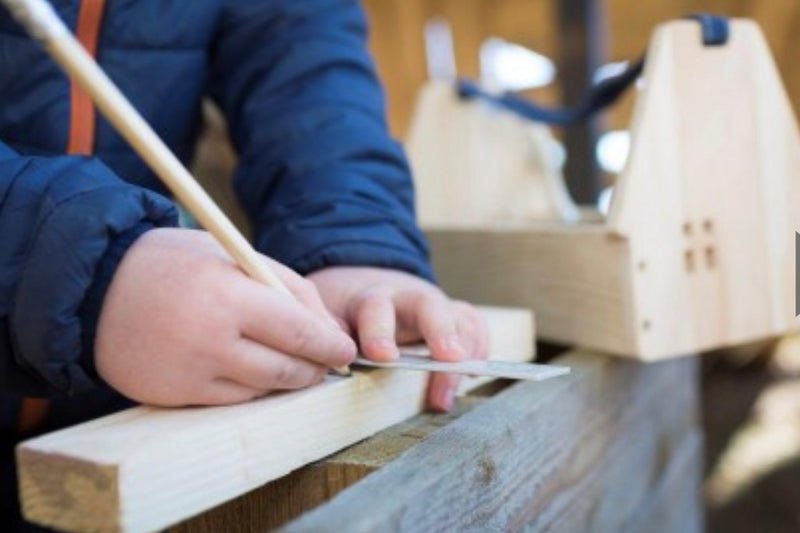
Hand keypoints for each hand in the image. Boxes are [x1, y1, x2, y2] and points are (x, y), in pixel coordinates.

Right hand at [94, 228, 355, 405]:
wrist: (96, 289)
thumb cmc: (175, 264)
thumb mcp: (234, 256)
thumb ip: (286, 287)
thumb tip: (328, 330)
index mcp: (227, 296)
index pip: (299, 332)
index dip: (330, 346)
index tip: (346, 350)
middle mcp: (209, 341)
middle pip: (285, 368)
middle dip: (315, 369)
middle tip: (327, 363)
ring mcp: (189, 373)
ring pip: (262, 389)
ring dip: (287, 380)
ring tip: (295, 366)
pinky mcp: (173, 396)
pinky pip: (230, 400)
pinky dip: (252, 388)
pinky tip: (255, 372)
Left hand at [307, 267, 488, 411]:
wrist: (361, 284)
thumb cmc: (341, 311)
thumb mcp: (324, 317)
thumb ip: (327, 334)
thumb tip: (325, 360)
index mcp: (370, 299)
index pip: (377, 310)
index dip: (380, 332)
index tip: (383, 356)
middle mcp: (407, 298)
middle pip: (430, 305)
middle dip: (441, 331)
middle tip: (450, 359)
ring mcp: (434, 306)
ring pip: (459, 317)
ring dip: (465, 350)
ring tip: (454, 389)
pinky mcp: (452, 317)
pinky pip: (474, 325)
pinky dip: (479, 348)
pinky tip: (472, 376)